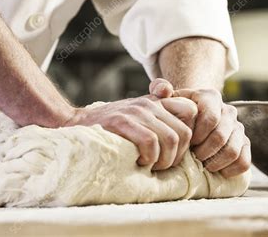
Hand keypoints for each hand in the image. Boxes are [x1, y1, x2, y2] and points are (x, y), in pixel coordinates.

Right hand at [68, 95, 196, 170]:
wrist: (76, 123)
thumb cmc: (111, 128)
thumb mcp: (138, 117)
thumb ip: (160, 119)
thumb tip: (185, 134)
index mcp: (156, 102)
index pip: (191, 111)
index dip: (190, 135)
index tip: (177, 151)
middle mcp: (149, 104)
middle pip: (184, 133)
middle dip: (177, 156)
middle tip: (161, 166)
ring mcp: (136, 111)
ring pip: (170, 139)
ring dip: (164, 160)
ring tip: (150, 166)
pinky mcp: (122, 121)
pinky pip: (150, 142)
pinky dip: (149, 158)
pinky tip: (138, 162)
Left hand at [149, 78, 250, 177]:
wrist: (191, 118)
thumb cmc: (176, 111)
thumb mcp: (166, 98)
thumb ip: (160, 88)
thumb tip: (164, 90)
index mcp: (211, 97)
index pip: (210, 118)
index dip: (197, 135)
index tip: (185, 142)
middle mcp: (228, 111)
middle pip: (221, 136)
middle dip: (203, 152)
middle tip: (192, 158)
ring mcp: (238, 128)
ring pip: (233, 150)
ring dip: (215, 162)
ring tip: (202, 165)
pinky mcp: (244, 144)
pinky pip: (244, 161)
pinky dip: (230, 170)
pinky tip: (215, 171)